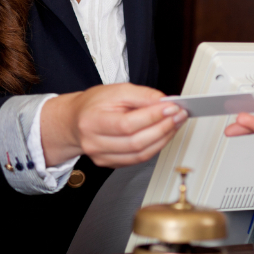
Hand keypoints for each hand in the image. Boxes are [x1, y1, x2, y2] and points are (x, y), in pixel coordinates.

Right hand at [42, 83, 185, 166]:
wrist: (74, 121)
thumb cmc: (93, 104)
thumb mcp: (115, 90)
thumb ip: (141, 95)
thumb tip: (165, 103)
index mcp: (92, 121)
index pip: (127, 124)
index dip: (152, 117)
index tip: (172, 108)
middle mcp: (94, 142)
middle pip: (136, 142)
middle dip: (163, 128)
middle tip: (179, 115)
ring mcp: (102, 156)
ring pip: (141, 154)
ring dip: (163, 139)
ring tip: (174, 124)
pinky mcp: (110, 163)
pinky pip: (139, 159)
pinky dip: (155, 147)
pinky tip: (162, 135)